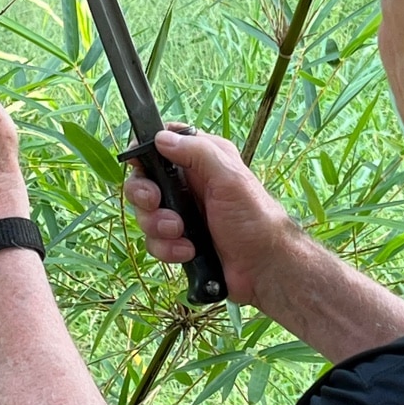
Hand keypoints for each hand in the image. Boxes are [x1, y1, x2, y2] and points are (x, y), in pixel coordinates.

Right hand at [123, 127, 298, 306]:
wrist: (264, 267)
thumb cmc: (255, 217)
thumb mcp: (229, 177)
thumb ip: (197, 152)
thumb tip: (161, 137)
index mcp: (202, 160)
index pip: (162, 144)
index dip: (145, 151)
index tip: (139, 164)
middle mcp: (189, 185)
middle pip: (143, 181)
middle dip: (144, 195)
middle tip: (155, 202)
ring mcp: (182, 214)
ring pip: (146, 215)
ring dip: (158, 226)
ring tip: (180, 233)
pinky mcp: (179, 241)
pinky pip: (155, 242)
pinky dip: (168, 248)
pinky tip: (188, 251)